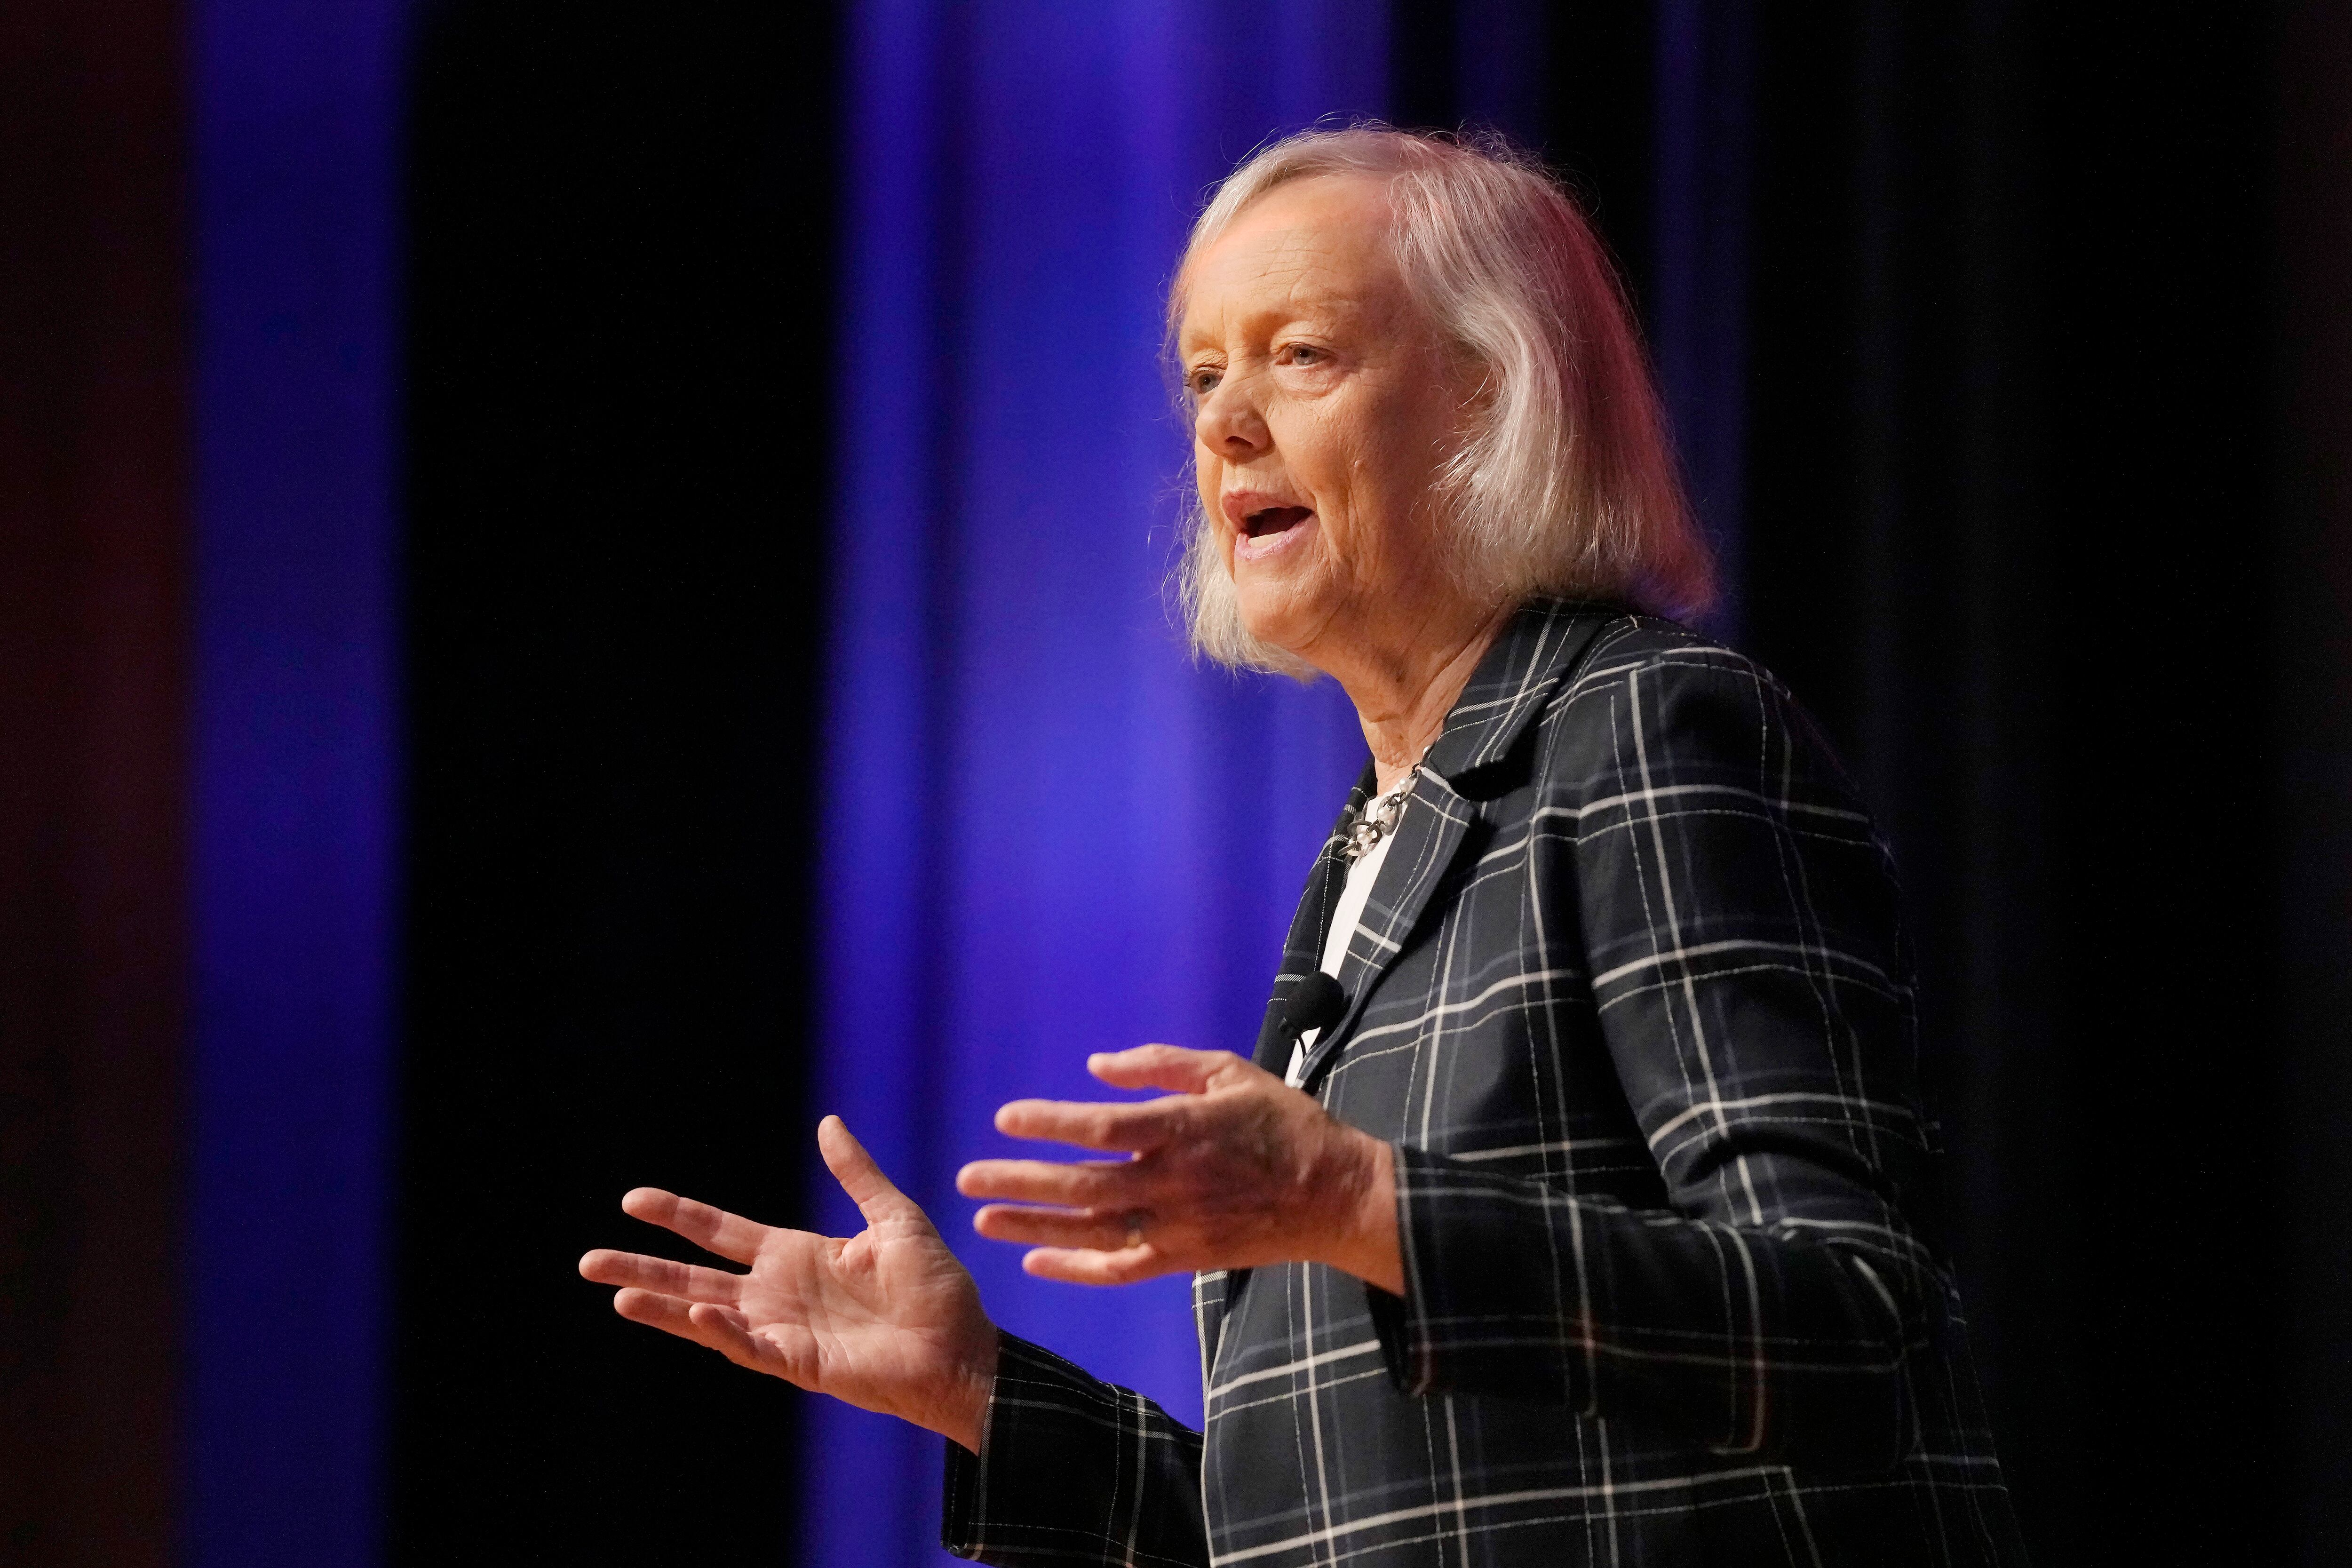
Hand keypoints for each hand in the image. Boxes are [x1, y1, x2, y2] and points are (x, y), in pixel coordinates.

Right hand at [578, 1115, 999, 1451]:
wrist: (963, 1348)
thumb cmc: (937, 1289)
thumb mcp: (895, 1218)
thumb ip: (856, 1175)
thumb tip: (829, 1124)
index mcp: (797, 1255)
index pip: (722, 1232)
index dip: (679, 1217)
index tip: (633, 1201)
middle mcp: (778, 1293)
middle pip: (694, 1275)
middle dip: (643, 1267)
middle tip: (588, 1259)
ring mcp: (783, 1330)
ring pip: (706, 1315)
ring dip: (661, 1305)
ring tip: (616, 1293)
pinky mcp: (798, 1363)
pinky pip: (748, 1346)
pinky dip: (719, 1331)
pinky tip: (692, 1314)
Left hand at [956, 1046, 1401, 1292]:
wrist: (1335, 1195)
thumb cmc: (1283, 1123)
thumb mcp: (1229, 1073)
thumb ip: (1161, 1066)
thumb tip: (1096, 1067)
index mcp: (1183, 1129)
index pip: (1102, 1127)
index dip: (1050, 1123)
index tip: (1006, 1118)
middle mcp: (1173, 1181)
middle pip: (1083, 1185)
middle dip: (1020, 1181)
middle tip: (968, 1178)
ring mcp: (1178, 1225)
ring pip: (1092, 1230)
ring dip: (1033, 1225)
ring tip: (983, 1218)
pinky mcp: (1185, 1258)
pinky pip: (1120, 1269)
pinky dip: (1075, 1267)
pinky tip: (1034, 1260)